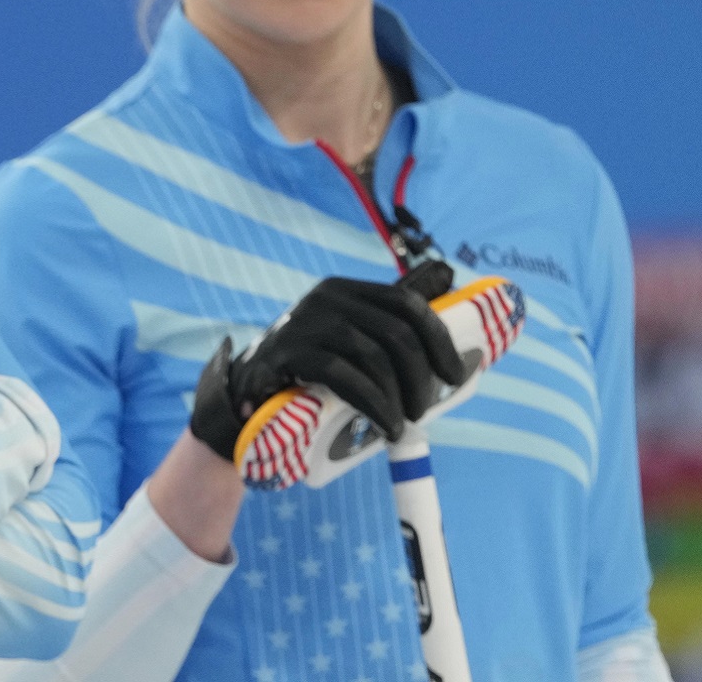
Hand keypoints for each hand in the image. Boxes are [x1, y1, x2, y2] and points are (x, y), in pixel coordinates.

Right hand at [188, 266, 470, 460]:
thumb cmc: (308, 367)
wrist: (246, 391)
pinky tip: (384, 424)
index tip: (455, 376)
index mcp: (345, 290)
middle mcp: (325, 299)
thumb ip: (387, 317)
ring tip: (400, 426)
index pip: (406, 303)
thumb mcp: (347, 338)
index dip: (438, 339)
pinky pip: (342, 376)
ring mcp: (304, 323)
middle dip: (420, 377)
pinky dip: (372, 404)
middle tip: (423, 411)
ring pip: (373, 355)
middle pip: (395, 333)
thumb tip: (448, 274)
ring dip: (396, 397)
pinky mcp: (287, 353)